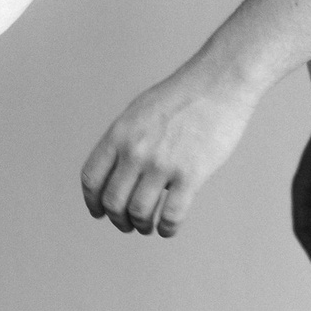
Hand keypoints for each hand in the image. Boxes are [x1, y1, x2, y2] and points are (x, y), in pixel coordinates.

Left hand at [81, 64, 258, 236]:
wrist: (219, 83)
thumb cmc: (182, 96)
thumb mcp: (139, 111)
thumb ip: (124, 140)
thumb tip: (116, 171)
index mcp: (119, 134)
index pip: (92, 178)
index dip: (93, 202)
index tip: (99, 213)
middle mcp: (136, 151)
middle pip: (113, 201)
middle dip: (118, 219)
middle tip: (127, 224)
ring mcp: (162, 164)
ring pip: (139, 212)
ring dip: (141, 226)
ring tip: (148, 226)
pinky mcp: (191, 174)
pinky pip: (171, 215)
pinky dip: (166, 228)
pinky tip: (168, 228)